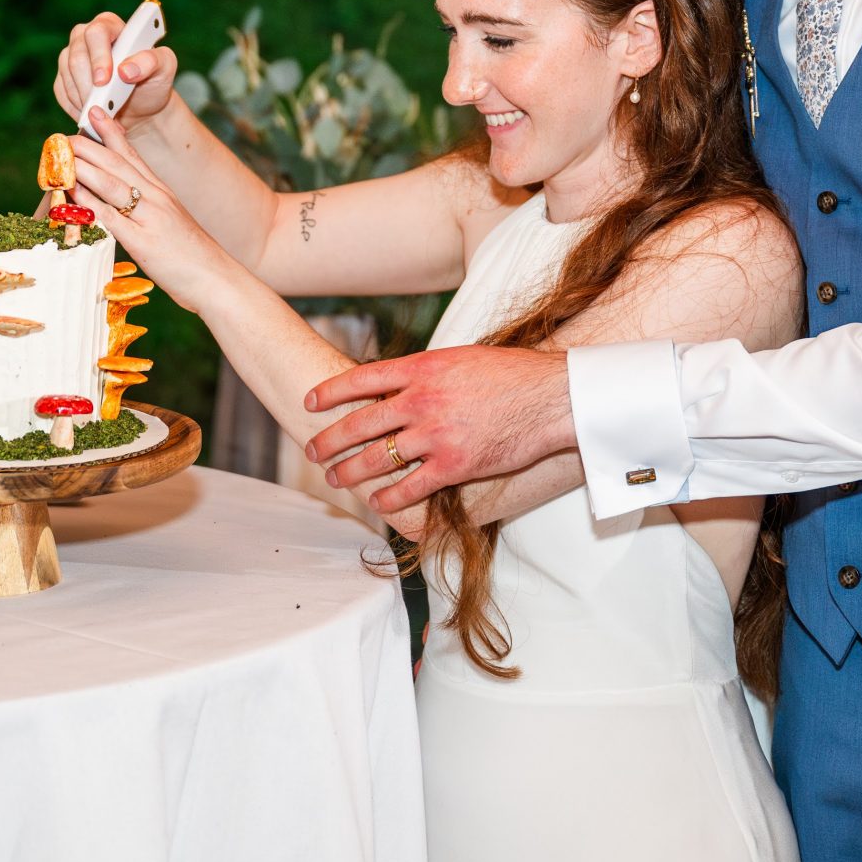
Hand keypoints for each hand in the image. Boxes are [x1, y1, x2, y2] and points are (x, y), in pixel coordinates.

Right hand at [54, 10, 179, 130]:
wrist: (141, 107)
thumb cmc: (153, 81)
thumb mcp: (164, 67)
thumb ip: (152, 61)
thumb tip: (126, 70)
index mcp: (110, 25)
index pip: (96, 32)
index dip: (98, 56)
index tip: (104, 80)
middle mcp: (86, 37)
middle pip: (76, 56)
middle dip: (89, 85)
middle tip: (103, 106)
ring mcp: (71, 56)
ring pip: (67, 76)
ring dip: (86, 99)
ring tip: (106, 113)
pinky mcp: (63, 78)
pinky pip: (62, 93)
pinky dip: (78, 107)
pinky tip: (95, 114)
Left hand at [69, 106, 240, 313]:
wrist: (217, 279)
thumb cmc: (194, 257)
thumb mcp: (171, 223)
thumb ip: (149, 211)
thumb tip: (126, 207)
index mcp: (162, 192)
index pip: (133, 155)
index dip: (112, 132)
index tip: (95, 114)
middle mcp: (157, 198)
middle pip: (117, 164)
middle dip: (89, 146)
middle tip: (64, 135)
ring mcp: (151, 218)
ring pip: (111, 184)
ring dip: (84, 168)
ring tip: (62, 156)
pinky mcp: (144, 242)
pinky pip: (111, 218)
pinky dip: (90, 203)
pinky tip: (73, 195)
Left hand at [303, 344, 576, 513]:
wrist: (551, 397)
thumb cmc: (512, 375)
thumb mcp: (461, 359)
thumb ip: (427, 372)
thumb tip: (401, 383)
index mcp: (421, 368)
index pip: (360, 379)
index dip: (329, 392)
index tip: (310, 403)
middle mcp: (420, 400)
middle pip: (359, 424)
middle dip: (328, 441)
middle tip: (312, 451)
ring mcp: (435, 434)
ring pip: (377, 458)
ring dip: (350, 472)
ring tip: (335, 479)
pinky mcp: (454, 465)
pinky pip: (409, 486)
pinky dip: (388, 497)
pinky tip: (377, 502)